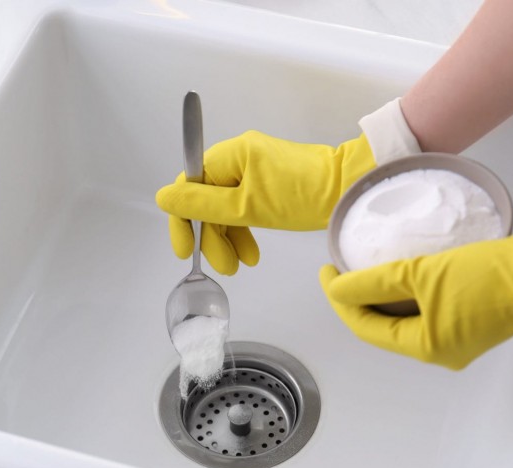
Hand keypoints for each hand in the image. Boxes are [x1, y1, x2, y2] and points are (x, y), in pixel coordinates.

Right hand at [156, 130, 374, 274]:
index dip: (183, 221)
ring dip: (228, 238)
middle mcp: (237, 157)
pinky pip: (244, 207)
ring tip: (241, 265)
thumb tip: (163, 197)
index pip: (189, 186)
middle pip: (207, 200)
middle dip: (212, 236)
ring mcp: (254, 169)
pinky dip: (244, 230)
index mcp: (229, 155)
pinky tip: (251, 252)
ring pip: (225, 208)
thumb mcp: (246, 207)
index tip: (185, 250)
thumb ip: (202, 205)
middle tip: (224, 267)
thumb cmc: (302, 195)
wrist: (348, 189)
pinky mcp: (268, 182)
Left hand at [319, 224, 512, 368]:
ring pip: (407, 317)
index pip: (367, 328)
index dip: (341, 300)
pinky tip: (403, 268)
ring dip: (384, 294)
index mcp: (427, 347)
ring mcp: (460, 335)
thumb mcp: (423, 274)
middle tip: (341, 268)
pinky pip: (429, 307)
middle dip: (360, 299)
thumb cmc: (491, 277)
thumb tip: (338, 287)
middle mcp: (442, 349)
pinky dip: (411, 292)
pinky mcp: (475, 316)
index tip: (327, 271)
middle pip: (385, 326)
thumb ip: (374, 282)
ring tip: (366, 266)